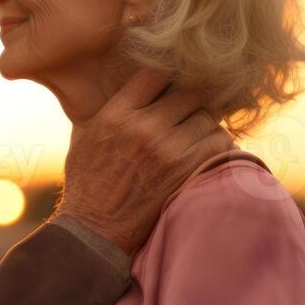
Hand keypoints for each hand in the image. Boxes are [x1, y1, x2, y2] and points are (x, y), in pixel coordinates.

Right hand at [59, 68, 233, 254]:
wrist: (94, 231)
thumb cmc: (87, 184)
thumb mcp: (85, 136)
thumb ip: (108, 108)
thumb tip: (122, 84)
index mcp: (117, 114)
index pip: (156, 73)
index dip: (169, 75)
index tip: (173, 84)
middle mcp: (143, 127)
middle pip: (188, 92)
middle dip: (193, 98)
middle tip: (193, 109)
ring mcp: (167, 151)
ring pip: (207, 117)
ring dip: (207, 123)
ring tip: (199, 132)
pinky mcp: (185, 173)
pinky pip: (219, 144)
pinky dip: (218, 144)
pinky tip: (209, 150)